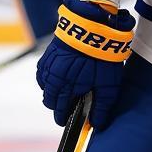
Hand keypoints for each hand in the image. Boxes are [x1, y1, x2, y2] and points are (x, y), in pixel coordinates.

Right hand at [35, 0, 134, 127]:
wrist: (94, 26)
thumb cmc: (103, 56)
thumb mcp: (109, 85)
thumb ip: (102, 106)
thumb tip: (96, 124)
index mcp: (66, 88)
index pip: (59, 110)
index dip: (62, 118)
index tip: (65, 121)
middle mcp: (53, 78)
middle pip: (49, 100)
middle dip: (56, 106)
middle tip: (66, 107)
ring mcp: (49, 65)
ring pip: (45, 87)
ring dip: (52, 92)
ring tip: (63, 92)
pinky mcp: (48, 55)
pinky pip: (42, 73)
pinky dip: (47, 79)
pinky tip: (57, 78)